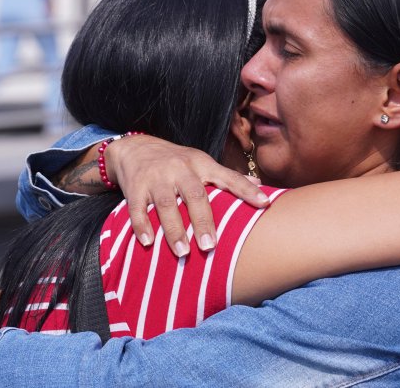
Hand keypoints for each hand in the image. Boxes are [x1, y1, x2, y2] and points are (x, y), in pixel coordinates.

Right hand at [105, 135, 268, 256]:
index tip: (265, 203)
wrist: (136, 147)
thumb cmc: (176, 161)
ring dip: (174, 230)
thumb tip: (261, 186)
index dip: (247, 190)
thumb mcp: (201, 162)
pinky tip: (147, 242)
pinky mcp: (135, 187)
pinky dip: (141, 225)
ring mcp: (156, 177)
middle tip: (211, 246)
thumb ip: (226, 177)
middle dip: (203, 221)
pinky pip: (137, 208)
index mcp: (201, 164)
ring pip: (166, 204)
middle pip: (194, 195)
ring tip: (183, 253)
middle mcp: (180, 169)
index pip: (228, 177)